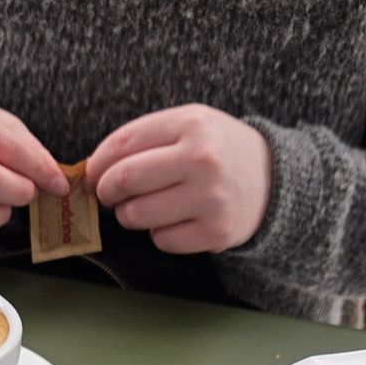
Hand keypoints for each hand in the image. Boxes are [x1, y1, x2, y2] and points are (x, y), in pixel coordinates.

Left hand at [86, 105, 271, 254]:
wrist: (273, 180)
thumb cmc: (218, 151)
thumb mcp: (190, 126)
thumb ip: (145, 139)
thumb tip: (94, 170)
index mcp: (191, 124)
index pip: (122, 144)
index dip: (97, 164)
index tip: (92, 175)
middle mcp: (201, 159)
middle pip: (123, 181)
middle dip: (106, 192)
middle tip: (109, 196)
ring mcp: (210, 198)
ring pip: (137, 215)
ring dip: (130, 216)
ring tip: (145, 207)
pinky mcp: (215, 232)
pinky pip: (162, 240)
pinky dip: (160, 234)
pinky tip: (175, 221)